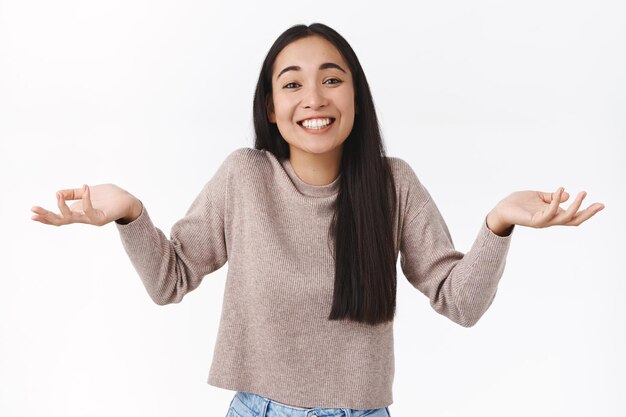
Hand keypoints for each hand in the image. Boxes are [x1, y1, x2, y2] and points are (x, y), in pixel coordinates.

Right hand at [31, 184, 141, 226]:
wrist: (129, 200)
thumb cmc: (109, 196)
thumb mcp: (87, 192)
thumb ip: (73, 194)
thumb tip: (56, 192)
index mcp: (79, 212)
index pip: (60, 217)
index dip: (46, 217)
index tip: (32, 214)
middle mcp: (84, 218)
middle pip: (61, 221)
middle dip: (47, 216)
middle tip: (34, 210)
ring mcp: (92, 219)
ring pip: (72, 218)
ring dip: (62, 208)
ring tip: (57, 196)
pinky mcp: (102, 217)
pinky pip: (90, 210)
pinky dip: (86, 198)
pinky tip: (85, 187)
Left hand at [488, 187, 604, 232]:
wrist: (502, 208)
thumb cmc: (519, 203)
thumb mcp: (539, 197)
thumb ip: (552, 197)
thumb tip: (567, 195)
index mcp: (553, 214)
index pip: (574, 216)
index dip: (588, 212)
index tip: (601, 204)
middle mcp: (550, 220)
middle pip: (574, 221)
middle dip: (588, 213)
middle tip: (599, 204)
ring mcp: (543, 222)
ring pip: (564, 218)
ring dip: (575, 206)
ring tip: (582, 193)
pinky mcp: (534, 221)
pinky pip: (548, 213)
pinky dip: (555, 202)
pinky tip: (560, 190)